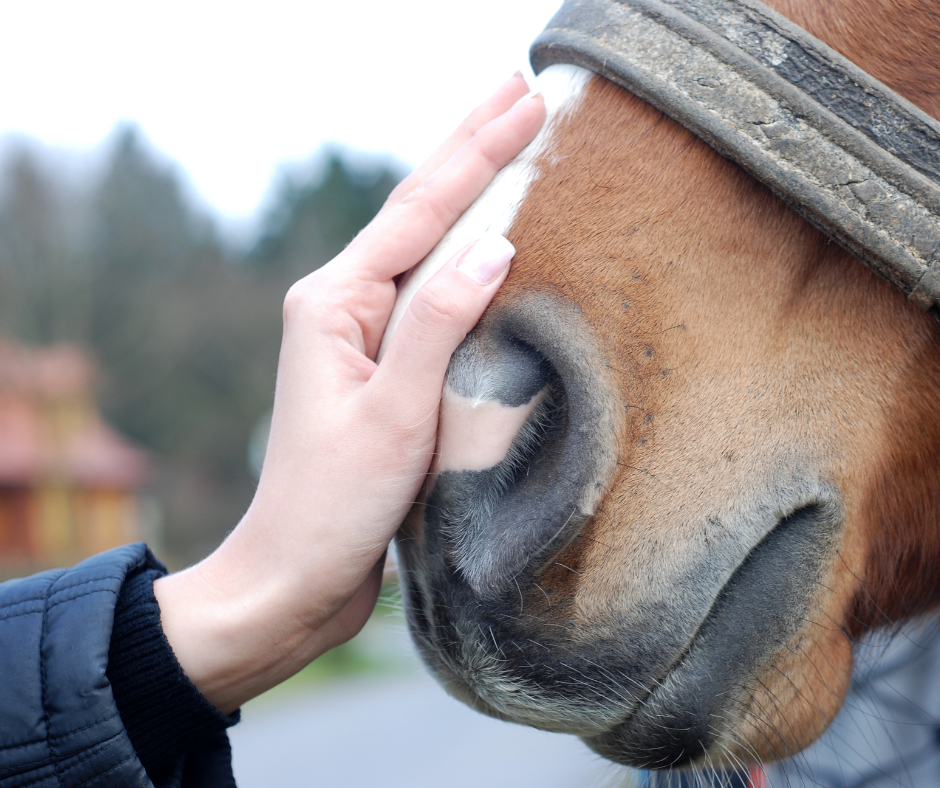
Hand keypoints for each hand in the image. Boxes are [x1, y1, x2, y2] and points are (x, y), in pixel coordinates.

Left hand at [153, 74, 545, 713]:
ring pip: (426, 249)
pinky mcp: (382, 369)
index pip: (420, 210)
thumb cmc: (332, 505)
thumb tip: (494, 243)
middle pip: (418, 212)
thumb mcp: (392, 415)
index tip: (527, 100)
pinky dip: (467, 258)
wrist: (295, 576)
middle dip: (471, 150)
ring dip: (470, 194)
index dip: (479, 152)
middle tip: (521, 91)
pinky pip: (433, 297)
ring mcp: (363, 336)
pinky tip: (490, 240)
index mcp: (335, 304)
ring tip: (510, 143)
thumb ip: (437, 325)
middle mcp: (344, 307)